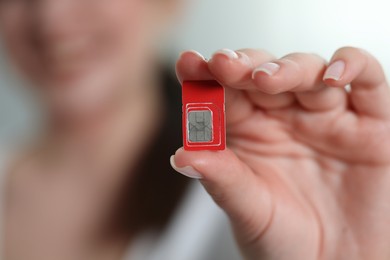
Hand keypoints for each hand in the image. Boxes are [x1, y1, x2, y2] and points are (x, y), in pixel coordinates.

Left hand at [173, 47, 389, 259]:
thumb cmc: (285, 240)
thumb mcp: (248, 210)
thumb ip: (221, 179)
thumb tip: (181, 156)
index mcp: (248, 132)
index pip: (224, 93)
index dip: (205, 75)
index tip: (188, 64)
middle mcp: (284, 117)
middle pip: (262, 73)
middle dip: (242, 65)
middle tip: (223, 65)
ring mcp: (324, 116)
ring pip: (308, 70)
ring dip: (287, 68)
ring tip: (265, 80)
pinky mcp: (369, 123)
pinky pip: (368, 82)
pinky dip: (354, 67)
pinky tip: (333, 75)